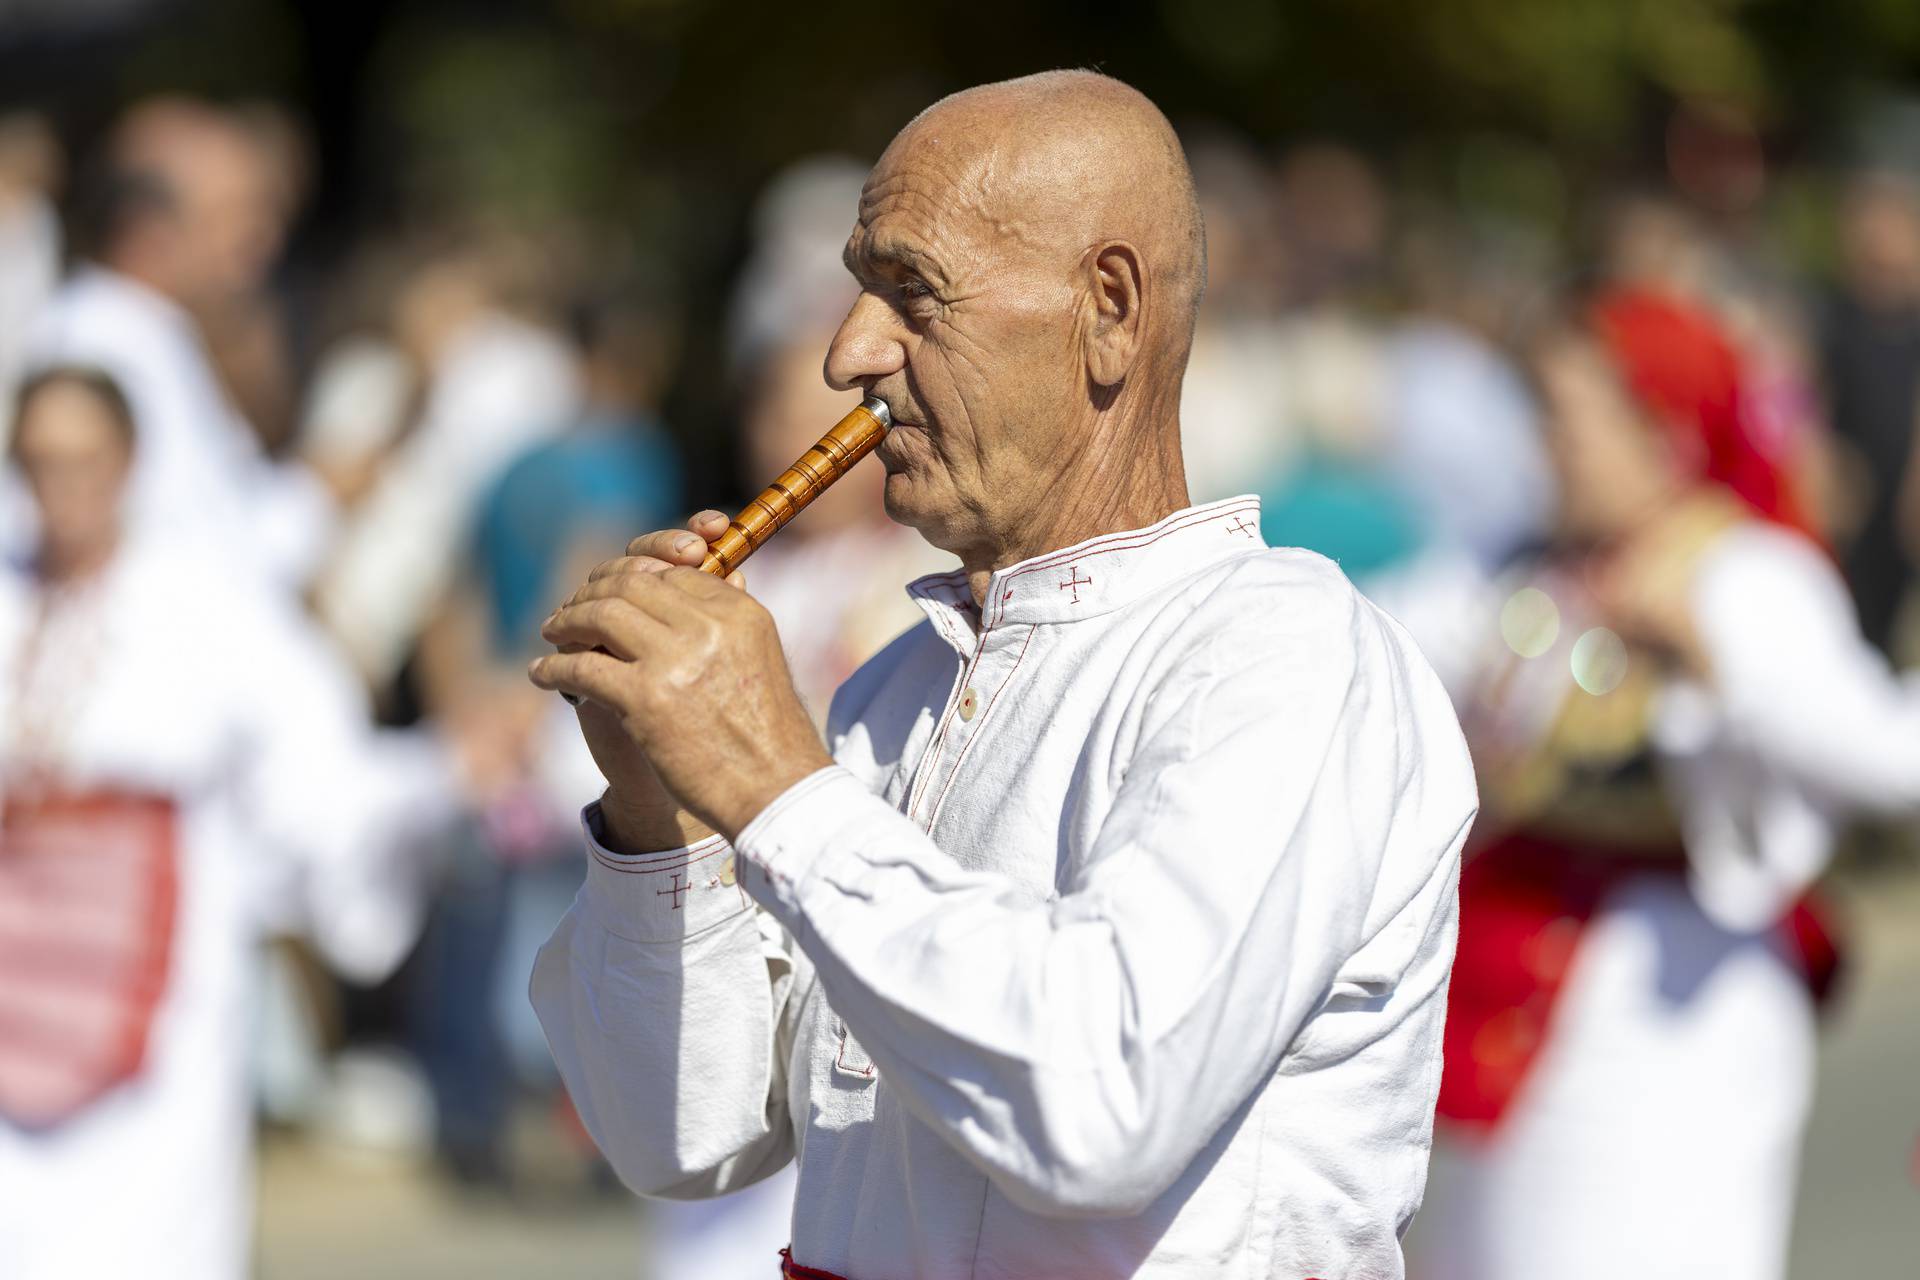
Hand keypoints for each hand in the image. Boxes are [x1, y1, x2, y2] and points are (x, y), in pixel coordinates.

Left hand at [530, 515, 830, 843]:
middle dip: (594, 591)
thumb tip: (695, 583)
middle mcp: (708, 627)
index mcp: (740, 613)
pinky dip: (554, 668)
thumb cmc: (769, 735)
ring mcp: (674, 660)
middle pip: (633, 584)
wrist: (774, 791)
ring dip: (568, 620)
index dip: (635, 579)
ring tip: (551, 632)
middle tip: (572, 609)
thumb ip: (727, 625)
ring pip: (601, 614)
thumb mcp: (761, 662)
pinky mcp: (644, 699)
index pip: (674, 575)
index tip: (613, 594)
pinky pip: (582, 667)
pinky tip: (541, 673)